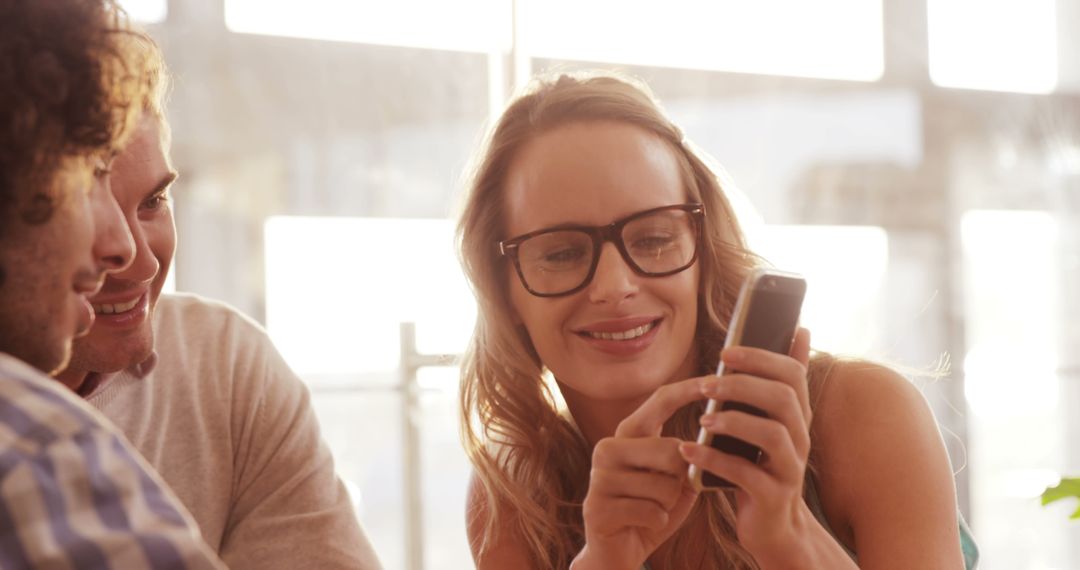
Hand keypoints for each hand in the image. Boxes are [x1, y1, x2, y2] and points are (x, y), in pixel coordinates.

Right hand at [572, 378, 707, 569]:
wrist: (617, 552)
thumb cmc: (652, 510)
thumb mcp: (675, 480)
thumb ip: (688, 458)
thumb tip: (715, 436)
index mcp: (628, 434)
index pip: (660, 401)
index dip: (689, 389)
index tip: (716, 380)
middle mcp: (608, 447)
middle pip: (671, 450)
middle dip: (682, 477)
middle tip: (668, 492)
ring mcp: (598, 477)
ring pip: (664, 486)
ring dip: (668, 505)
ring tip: (651, 509)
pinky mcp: (596, 507)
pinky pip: (652, 512)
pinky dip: (658, 522)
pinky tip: (642, 524)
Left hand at [678, 327, 817, 565]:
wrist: (773, 526)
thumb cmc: (762, 464)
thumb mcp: (773, 421)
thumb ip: (780, 381)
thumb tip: (799, 329)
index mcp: (797, 416)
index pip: (793, 373)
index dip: (761, 358)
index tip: (725, 352)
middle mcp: (800, 438)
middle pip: (783, 399)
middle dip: (742, 385)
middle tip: (706, 384)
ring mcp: (790, 468)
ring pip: (772, 434)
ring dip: (733, 421)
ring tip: (702, 419)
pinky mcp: (772, 496)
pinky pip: (746, 473)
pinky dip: (715, 459)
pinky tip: (689, 450)